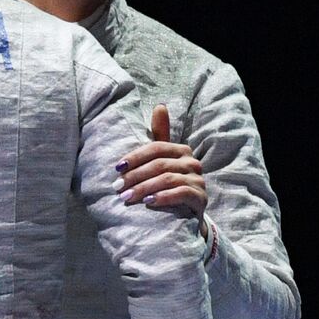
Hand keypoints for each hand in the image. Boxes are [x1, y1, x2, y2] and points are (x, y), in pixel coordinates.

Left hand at [115, 104, 207, 228]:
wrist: (184, 212)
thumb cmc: (167, 183)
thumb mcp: (161, 159)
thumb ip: (159, 135)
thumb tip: (160, 105)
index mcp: (180, 150)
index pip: (156, 148)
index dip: (135, 157)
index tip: (116, 168)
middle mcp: (192, 162)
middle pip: (159, 164)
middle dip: (135, 176)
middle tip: (117, 187)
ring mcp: (198, 180)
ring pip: (168, 179)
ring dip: (144, 188)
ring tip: (126, 197)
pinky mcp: (201, 197)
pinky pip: (182, 193)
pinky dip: (163, 197)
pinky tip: (148, 202)